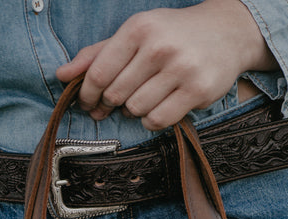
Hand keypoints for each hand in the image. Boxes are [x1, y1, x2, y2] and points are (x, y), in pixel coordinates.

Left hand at [55, 0, 276, 130]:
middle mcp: (158, 46)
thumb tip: (62, 75)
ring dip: (135, 111)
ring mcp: (180, 69)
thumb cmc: (172, 35)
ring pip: (136, 110)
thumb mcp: (136, 34)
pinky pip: (158, 120)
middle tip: (119, 101)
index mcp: (138, 28)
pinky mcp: (197, 90)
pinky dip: (153, 120)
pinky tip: (158, 107)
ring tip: (144, 98)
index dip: (88, 93)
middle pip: (116, 94)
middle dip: (112, 103)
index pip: (99, 72)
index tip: (88, 103)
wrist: (225, 32)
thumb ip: (98, 54)